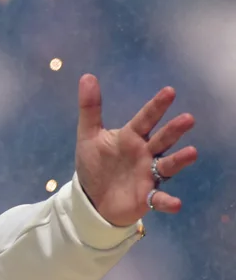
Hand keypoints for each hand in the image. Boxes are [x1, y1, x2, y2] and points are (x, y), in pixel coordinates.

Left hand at [74, 74, 197, 227]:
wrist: (92, 197)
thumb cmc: (96, 164)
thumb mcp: (89, 136)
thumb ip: (90, 109)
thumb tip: (87, 76)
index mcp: (131, 137)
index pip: (145, 119)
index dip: (156, 106)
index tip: (169, 91)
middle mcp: (145, 153)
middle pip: (162, 139)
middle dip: (174, 130)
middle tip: (187, 119)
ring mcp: (148, 175)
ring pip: (167, 165)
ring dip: (179, 160)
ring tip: (191, 152)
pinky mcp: (146, 196)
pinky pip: (159, 199)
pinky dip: (167, 202)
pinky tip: (176, 204)